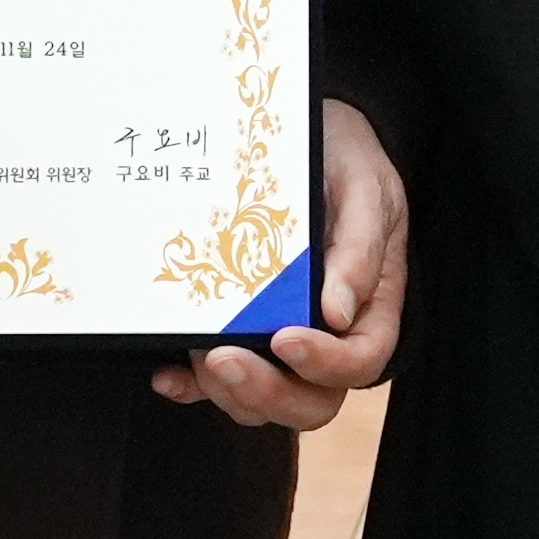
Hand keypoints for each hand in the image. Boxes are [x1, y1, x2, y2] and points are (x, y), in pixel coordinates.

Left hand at [157, 98, 411, 433]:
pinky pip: (218, 381)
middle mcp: (329, 336)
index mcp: (371, 307)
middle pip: (310, 400)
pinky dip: (190, 386)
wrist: (309, 137)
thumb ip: (360, 247)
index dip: (324, 363)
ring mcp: (282, 342)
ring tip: (196, 351)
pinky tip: (167, 374)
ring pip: (263, 400)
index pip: (360, 361)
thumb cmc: (346, 162)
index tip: (286, 338)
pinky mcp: (242, 333)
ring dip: (226, 389)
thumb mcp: (367, 188)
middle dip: (266, 391)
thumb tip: (339, 312)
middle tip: (223, 359)